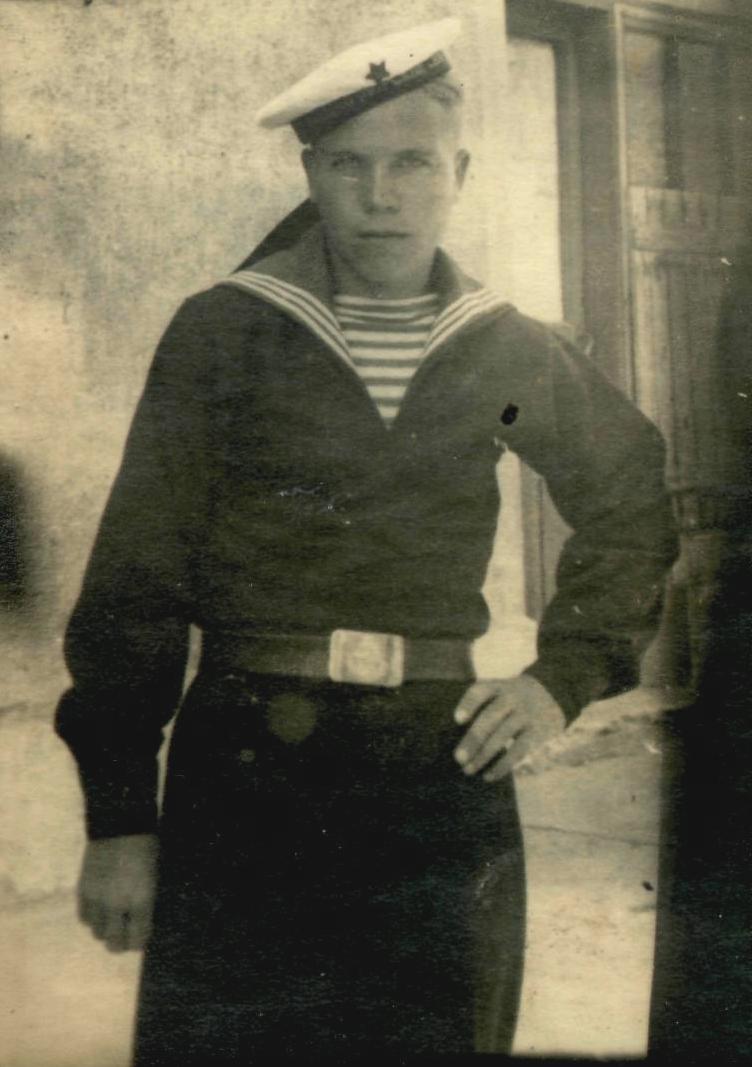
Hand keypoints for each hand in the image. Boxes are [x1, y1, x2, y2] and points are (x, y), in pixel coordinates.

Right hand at [77, 833, 158, 952]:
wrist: (119, 822)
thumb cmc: (147, 846)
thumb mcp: (155, 876)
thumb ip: (148, 902)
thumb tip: (143, 922)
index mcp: (141, 900)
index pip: (137, 940)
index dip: (140, 941)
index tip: (142, 935)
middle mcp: (117, 905)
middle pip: (114, 944)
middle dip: (122, 941)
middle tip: (127, 932)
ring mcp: (97, 899)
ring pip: (97, 933)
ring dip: (106, 928)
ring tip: (114, 916)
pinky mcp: (82, 890)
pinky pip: (84, 917)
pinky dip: (93, 917)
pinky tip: (100, 907)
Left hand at [453, 674, 565, 781]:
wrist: (551, 694)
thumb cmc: (511, 699)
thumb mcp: (499, 692)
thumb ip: (480, 706)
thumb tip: (454, 736)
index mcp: (497, 687)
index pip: (480, 691)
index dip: (469, 704)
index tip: (458, 720)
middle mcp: (512, 698)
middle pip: (490, 717)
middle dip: (473, 739)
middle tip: (459, 758)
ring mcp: (526, 715)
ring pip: (503, 736)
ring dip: (484, 755)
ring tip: (469, 769)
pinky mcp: (537, 732)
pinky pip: (518, 751)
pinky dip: (502, 765)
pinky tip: (489, 775)